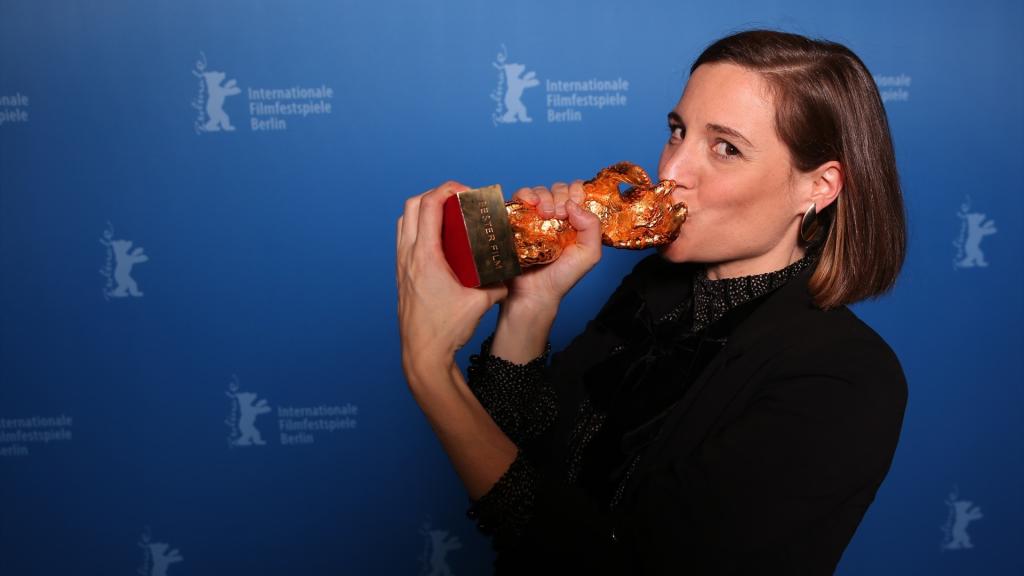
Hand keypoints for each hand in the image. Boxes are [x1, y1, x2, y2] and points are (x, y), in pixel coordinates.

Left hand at [396, 182, 507, 375]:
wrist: (423, 354)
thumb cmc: (447, 330)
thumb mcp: (481, 302)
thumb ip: (498, 283)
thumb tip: (510, 271)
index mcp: (425, 256)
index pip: (430, 206)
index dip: (448, 190)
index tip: (467, 192)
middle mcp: (408, 256)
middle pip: (412, 205)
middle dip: (436, 194)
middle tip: (459, 200)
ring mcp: (402, 265)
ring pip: (405, 221)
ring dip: (424, 210)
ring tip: (449, 216)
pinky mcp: (402, 275)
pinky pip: (405, 239)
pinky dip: (420, 228)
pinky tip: (440, 241)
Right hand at [505, 180, 601, 311]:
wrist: (534, 292)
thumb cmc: (562, 277)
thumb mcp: (589, 254)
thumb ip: (593, 227)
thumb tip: (573, 204)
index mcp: (576, 220)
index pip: (579, 192)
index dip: (577, 193)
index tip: (573, 207)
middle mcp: (556, 216)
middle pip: (560, 188)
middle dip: (560, 196)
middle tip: (557, 215)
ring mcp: (536, 216)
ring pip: (541, 190)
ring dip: (544, 197)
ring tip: (544, 215)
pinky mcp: (518, 218)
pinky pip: (521, 196)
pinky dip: (526, 195)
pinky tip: (530, 205)